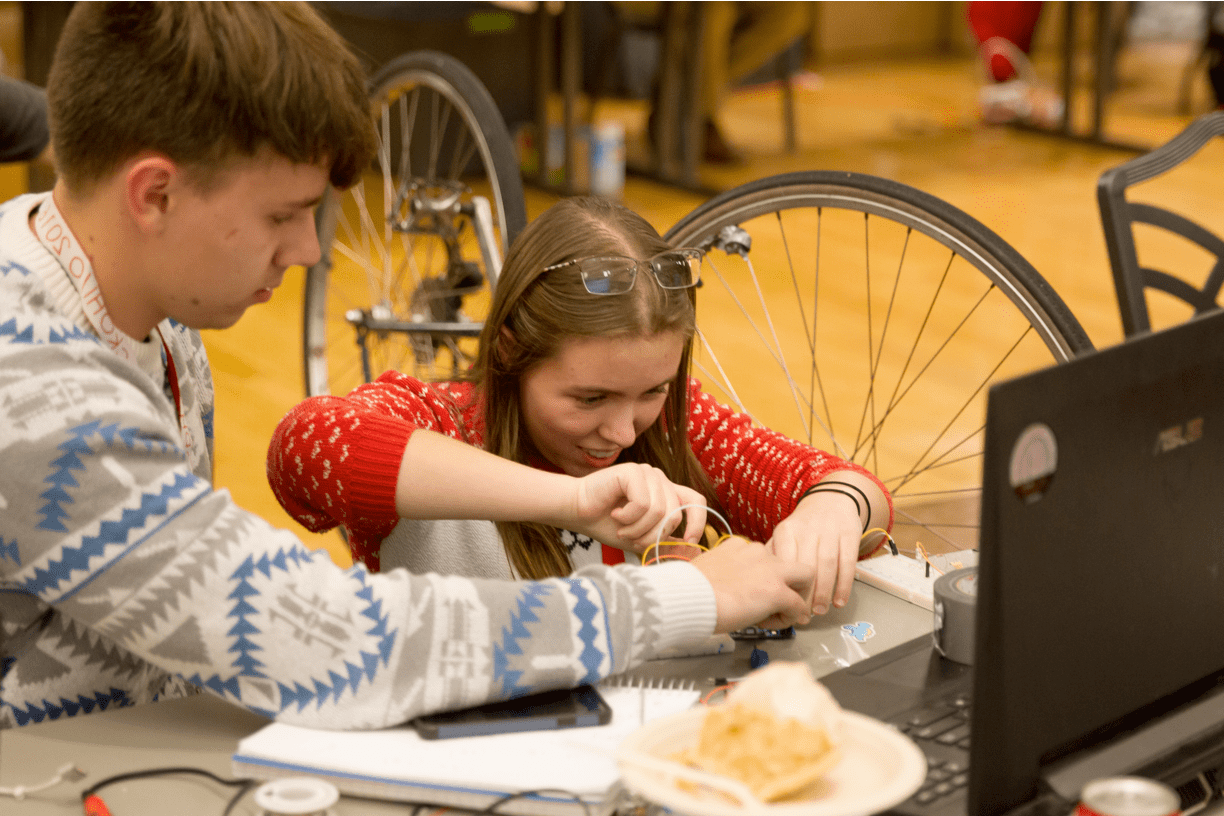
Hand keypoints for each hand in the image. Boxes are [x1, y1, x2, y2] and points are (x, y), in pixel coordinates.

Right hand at [569, 463, 707, 553]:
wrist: (578, 511)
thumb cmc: (606, 524)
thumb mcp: (640, 539)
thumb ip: (664, 543)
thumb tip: (693, 553)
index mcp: (666, 493)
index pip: (696, 501)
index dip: (698, 523)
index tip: (687, 542)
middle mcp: (660, 480)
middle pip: (675, 514)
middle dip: (653, 535)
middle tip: (631, 538)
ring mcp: (647, 473)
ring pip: (660, 511)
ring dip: (637, 528)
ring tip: (621, 527)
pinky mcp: (633, 471)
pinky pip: (643, 503)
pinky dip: (628, 517)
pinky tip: (615, 513)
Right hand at [691, 536, 813, 631]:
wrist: (688, 597)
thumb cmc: (689, 589)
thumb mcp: (709, 569)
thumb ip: (725, 572)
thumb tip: (726, 588)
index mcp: (740, 545)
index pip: (766, 557)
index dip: (764, 577)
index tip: (751, 594)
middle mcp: (758, 552)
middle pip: (791, 561)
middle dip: (790, 581)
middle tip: (777, 602)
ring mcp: (770, 570)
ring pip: (805, 578)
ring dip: (794, 597)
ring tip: (774, 614)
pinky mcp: (777, 591)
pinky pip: (798, 606)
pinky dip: (788, 618)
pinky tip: (768, 624)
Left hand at [766, 490, 861, 613]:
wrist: (832, 499)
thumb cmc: (804, 526)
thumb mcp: (785, 534)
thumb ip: (775, 556)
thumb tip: (762, 585)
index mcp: (786, 530)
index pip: (784, 562)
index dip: (785, 587)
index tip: (784, 607)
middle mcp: (808, 529)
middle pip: (806, 566)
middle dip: (804, 594)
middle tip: (802, 616)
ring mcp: (830, 530)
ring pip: (827, 564)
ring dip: (824, 591)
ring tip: (819, 611)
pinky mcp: (850, 533)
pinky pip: (848, 562)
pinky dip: (844, 584)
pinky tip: (839, 601)